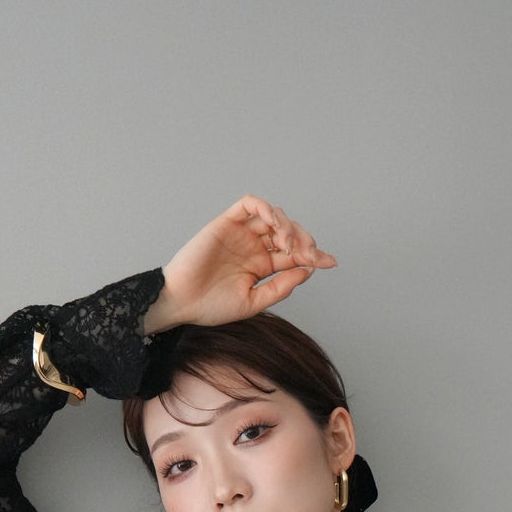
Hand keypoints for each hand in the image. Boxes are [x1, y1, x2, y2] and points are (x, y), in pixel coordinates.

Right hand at [142, 194, 336, 333]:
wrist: (180, 302)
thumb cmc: (210, 306)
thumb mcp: (253, 302)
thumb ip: (279, 287)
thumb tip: (307, 271)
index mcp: (261, 266)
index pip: (294, 256)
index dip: (314, 256)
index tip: (331, 262)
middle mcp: (254, 247)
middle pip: (289, 233)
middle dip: (305, 241)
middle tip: (310, 254)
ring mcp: (241, 233)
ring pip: (274, 217)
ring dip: (288, 227)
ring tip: (290, 245)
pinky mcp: (226, 222)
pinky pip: (250, 205)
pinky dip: (266, 208)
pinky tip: (275, 224)